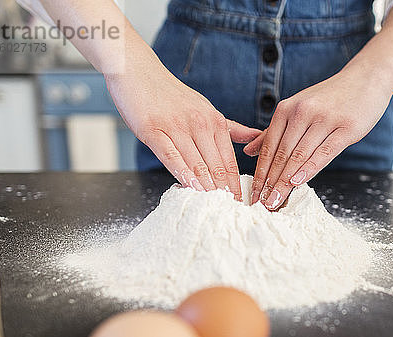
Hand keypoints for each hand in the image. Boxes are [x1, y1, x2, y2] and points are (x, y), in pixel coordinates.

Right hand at [105, 55, 260, 200]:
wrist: (136, 70)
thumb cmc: (170, 94)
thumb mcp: (205, 108)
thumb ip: (229, 128)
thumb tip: (256, 138)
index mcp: (214, 121)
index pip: (229, 160)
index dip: (235, 184)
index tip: (240, 202)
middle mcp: (199, 124)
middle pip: (216, 165)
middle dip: (224, 191)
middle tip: (230, 211)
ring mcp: (176, 127)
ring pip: (196, 163)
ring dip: (206, 187)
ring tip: (214, 206)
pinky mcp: (153, 130)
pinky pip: (171, 155)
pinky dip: (181, 172)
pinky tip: (189, 186)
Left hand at [245, 64, 392, 209]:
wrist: (366, 79)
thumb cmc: (330, 99)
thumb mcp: (298, 109)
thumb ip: (274, 131)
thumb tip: (249, 151)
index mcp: (286, 109)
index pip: (268, 148)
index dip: (260, 173)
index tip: (253, 194)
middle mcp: (302, 112)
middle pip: (281, 154)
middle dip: (270, 183)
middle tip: (262, 204)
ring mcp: (324, 119)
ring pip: (300, 155)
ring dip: (286, 181)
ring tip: (276, 200)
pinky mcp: (346, 127)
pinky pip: (324, 151)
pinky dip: (310, 168)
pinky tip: (299, 182)